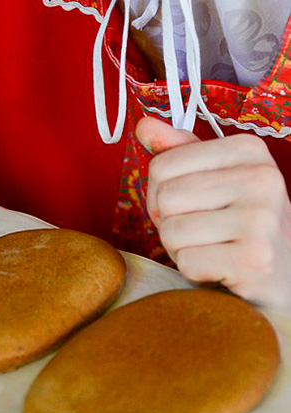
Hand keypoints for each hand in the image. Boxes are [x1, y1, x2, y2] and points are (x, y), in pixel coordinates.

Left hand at [138, 117, 290, 308]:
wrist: (279, 276)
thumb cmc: (235, 226)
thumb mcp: (210, 179)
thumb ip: (178, 151)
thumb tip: (144, 125)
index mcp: (248, 149)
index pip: (161, 166)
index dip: (161, 194)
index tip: (191, 206)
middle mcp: (262, 178)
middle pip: (165, 197)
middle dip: (170, 223)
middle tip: (202, 233)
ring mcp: (262, 219)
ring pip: (171, 231)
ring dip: (180, 248)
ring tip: (211, 249)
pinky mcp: (256, 259)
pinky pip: (187, 262)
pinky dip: (194, 271)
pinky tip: (220, 269)